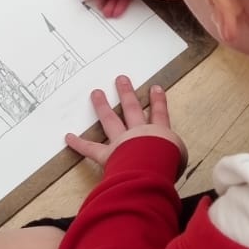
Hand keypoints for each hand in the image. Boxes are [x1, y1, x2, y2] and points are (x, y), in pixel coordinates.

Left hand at [67, 79, 186, 172]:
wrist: (152, 169)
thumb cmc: (168, 164)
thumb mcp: (180, 159)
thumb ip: (175, 156)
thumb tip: (172, 159)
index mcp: (159, 133)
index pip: (159, 114)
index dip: (157, 101)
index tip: (155, 88)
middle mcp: (138, 132)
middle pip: (131, 108)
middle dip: (126, 93)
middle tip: (121, 79)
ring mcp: (121, 142)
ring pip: (110, 120)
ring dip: (102, 106)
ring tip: (96, 93)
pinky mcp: (107, 155)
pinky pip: (90, 149)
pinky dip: (79, 143)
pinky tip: (68, 137)